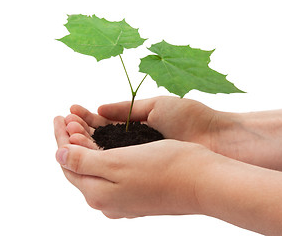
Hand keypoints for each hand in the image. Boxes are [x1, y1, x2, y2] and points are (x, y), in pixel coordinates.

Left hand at [54, 116, 218, 217]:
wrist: (204, 181)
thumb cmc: (165, 168)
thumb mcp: (117, 164)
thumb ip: (84, 162)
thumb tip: (59, 156)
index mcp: (98, 194)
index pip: (68, 163)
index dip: (61, 138)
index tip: (59, 116)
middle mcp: (109, 201)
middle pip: (82, 167)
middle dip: (73, 140)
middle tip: (69, 117)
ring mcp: (126, 198)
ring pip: (97, 169)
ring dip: (88, 146)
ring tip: (84, 125)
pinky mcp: (140, 191)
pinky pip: (113, 171)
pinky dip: (105, 153)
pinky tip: (108, 143)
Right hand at [64, 96, 240, 152]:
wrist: (216, 138)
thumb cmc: (190, 118)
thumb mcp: (155, 106)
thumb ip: (126, 108)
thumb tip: (99, 109)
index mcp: (138, 127)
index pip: (105, 124)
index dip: (87, 119)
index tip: (71, 111)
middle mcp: (136, 146)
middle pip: (100, 141)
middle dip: (80, 132)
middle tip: (64, 123)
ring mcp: (139, 162)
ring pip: (103, 156)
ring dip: (83, 146)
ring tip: (68, 134)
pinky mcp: (143, 175)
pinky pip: (115, 169)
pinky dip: (97, 161)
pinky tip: (82, 154)